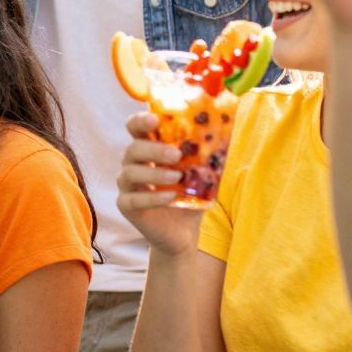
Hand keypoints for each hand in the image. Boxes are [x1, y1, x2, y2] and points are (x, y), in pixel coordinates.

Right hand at [114, 111, 204, 253]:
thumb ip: (208, 157)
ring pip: (129, 173)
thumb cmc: (190, 197)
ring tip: (177, 178)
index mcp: (148, 150)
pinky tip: (170, 197)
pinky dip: (152, 197)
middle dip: (153, 149)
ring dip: (154, 173)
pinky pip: (133, 199)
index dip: (140, 121)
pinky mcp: (126, 206)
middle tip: (176, 154)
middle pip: (133, 149)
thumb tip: (225, 136)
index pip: (135, 128)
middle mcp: (133, 165)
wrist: (183, 233)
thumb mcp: (203, 175)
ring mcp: (127, 186)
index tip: (154, 119)